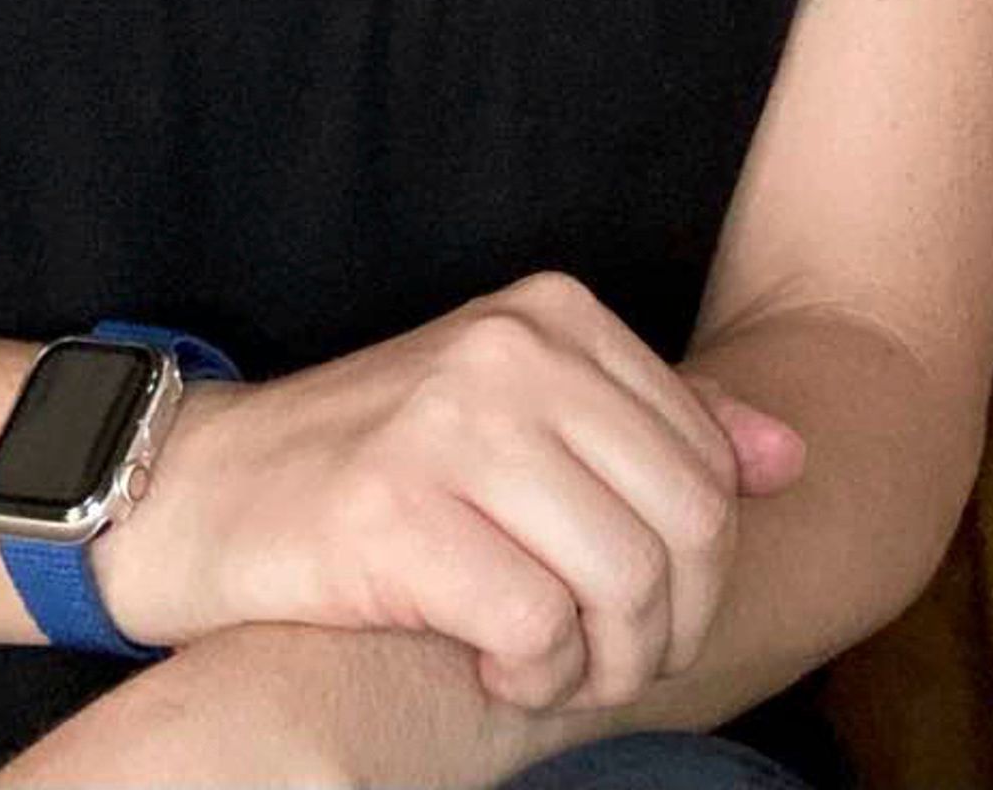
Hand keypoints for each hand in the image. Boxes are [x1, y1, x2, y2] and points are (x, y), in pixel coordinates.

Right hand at [87, 274, 804, 714]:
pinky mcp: (396, 516)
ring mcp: (451, 426)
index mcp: (554, 315)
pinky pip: (536, 629)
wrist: (203, 494)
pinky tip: (492, 670)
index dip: (700, 568)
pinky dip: (532, 677)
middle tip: (611, 666)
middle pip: (686, 525)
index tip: (643, 613)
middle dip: (669, 626)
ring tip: (556, 674)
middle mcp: (511, 352)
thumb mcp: (522, 418)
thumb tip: (790, 456)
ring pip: (624, 581)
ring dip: (604, 664)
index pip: (709, 461)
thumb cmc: (375, 466)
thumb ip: (652, 430)